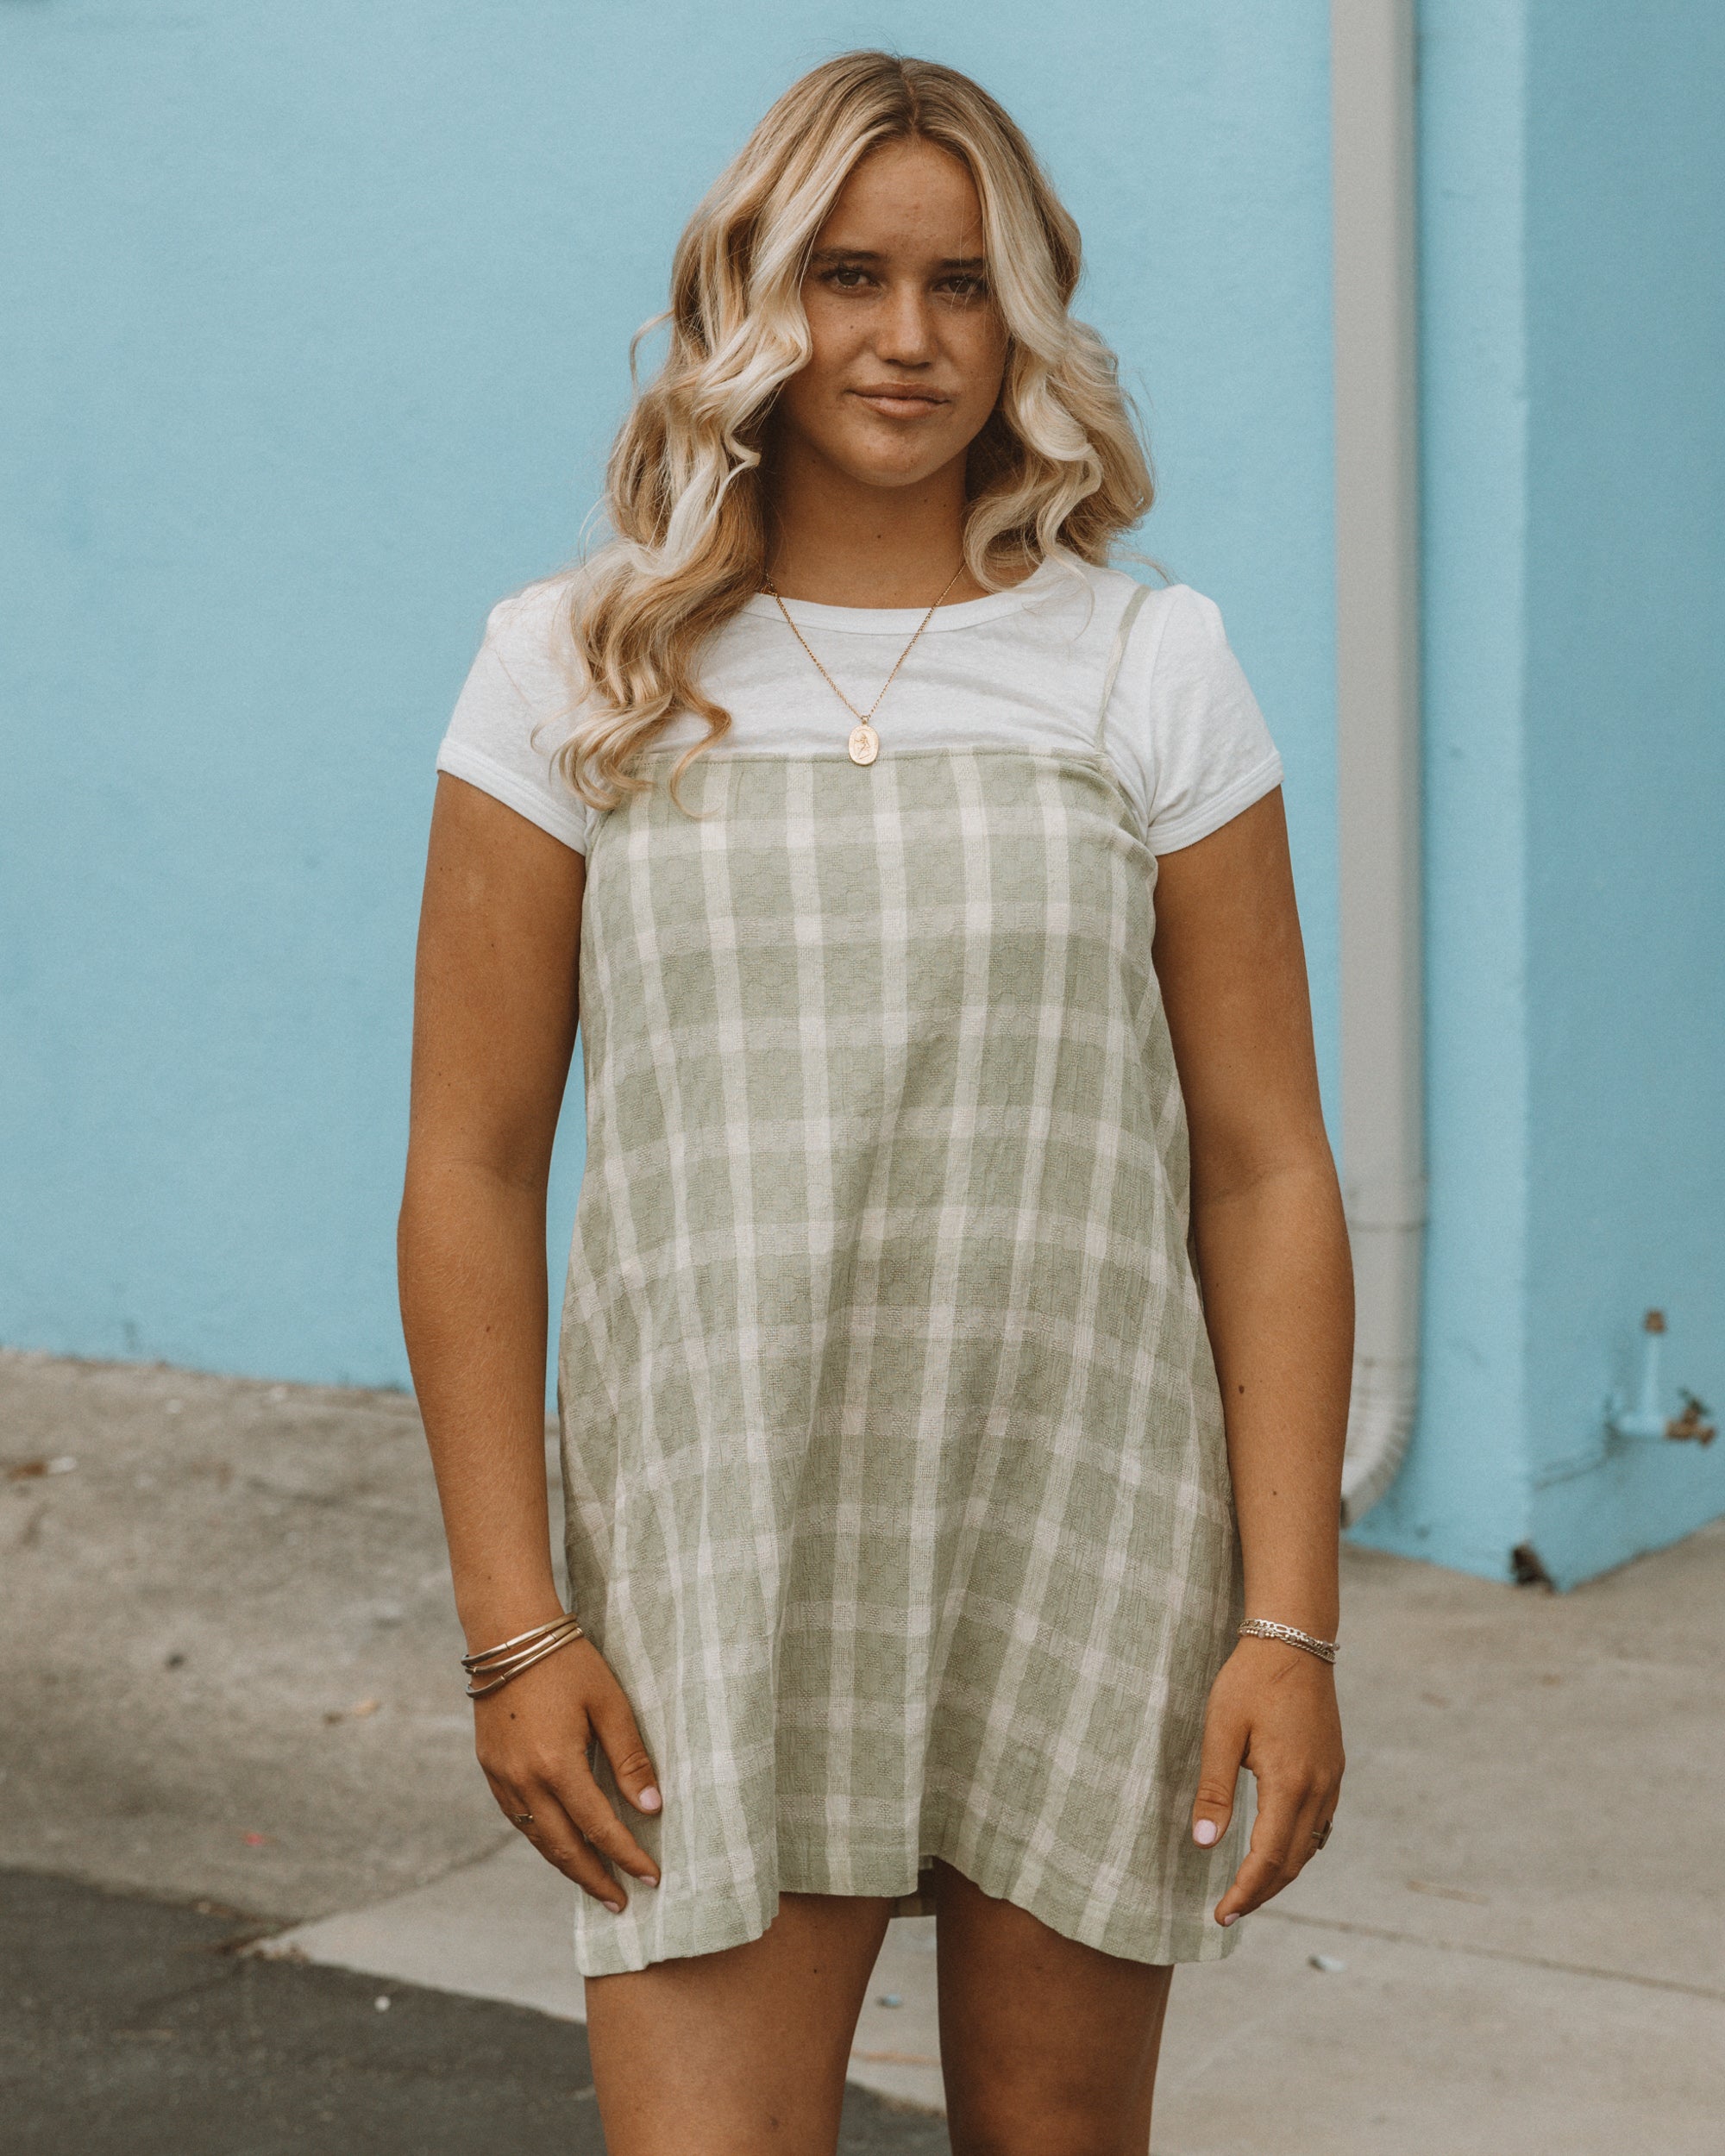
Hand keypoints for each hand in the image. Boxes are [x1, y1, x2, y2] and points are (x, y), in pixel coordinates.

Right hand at [473, 1633, 662, 1913]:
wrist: (509, 1633)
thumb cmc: (567, 1662)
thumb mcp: (610, 1704)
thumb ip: (630, 1758)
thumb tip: (652, 1809)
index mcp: (556, 1765)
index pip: (599, 1827)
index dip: (627, 1855)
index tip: (652, 1877)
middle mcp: (523, 1780)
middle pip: (563, 1848)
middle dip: (595, 1878)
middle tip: (622, 1902)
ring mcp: (501, 1777)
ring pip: (537, 1838)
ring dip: (567, 1866)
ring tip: (595, 1883)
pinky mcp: (490, 1768)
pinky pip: (518, 1818)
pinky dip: (543, 1839)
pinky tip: (561, 1845)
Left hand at [1190, 1635, 1343, 1926]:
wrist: (1294, 1640)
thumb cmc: (1250, 1680)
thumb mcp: (1221, 1730)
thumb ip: (1215, 1790)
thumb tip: (1204, 1845)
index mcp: (1290, 1782)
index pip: (1268, 1858)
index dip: (1246, 1892)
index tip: (1221, 1914)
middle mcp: (1318, 1788)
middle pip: (1292, 1862)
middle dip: (1261, 1892)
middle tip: (1229, 1911)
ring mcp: (1331, 1779)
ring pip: (1310, 1846)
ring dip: (1281, 1873)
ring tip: (1249, 1889)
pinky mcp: (1333, 1768)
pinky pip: (1319, 1824)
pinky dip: (1298, 1848)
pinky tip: (1277, 1850)